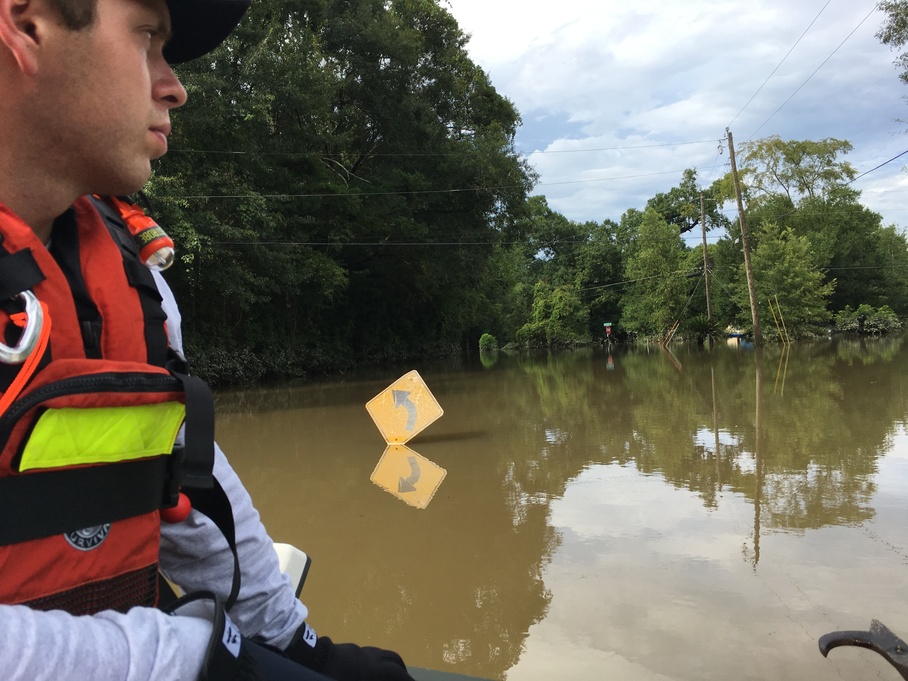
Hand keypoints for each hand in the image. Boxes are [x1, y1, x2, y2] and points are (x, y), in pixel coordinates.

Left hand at [285, 624, 414, 680]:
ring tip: (387, 677)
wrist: (307, 659)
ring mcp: (358, 651)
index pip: (398, 674)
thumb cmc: (330, 677)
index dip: (408, 680)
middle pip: (394, 659)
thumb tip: (377, 678)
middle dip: (402, 670)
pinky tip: (366, 672)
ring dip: (388, 665)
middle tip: (405, 680)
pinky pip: (368, 653)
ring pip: (381, 654)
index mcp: (372, 670)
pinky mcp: (347, 649)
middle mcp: (369, 657)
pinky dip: (375, 662)